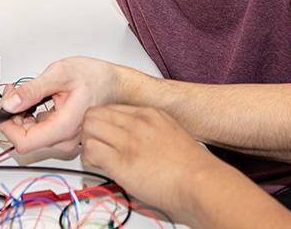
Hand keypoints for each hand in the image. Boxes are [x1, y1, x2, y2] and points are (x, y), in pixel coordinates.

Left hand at [0, 57, 122, 153]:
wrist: (115, 84)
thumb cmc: (96, 78)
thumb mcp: (60, 74)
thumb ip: (33, 90)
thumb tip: (10, 103)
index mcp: (64, 127)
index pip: (24, 143)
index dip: (8, 127)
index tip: (4, 109)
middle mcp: (65, 139)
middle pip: (26, 139)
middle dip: (13, 116)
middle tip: (14, 92)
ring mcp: (65, 139)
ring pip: (32, 134)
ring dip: (22, 114)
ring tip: (27, 92)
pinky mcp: (64, 135)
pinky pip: (41, 130)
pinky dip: (32, 115)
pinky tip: (39, 99)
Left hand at [81, 105, 230, 216]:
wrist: (202, 183)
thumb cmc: (192, 169)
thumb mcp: (172, 137)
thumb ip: (151, 135)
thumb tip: (135, 147)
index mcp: (151, 114)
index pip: (111, 108)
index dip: (103, 124)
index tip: (105, 138)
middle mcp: (137, 121)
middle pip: (95, 113)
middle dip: (90, 131)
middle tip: (97, 148)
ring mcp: (129, 138)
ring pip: (88, 128)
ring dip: (88, 145)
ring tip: (99, 160)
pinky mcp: (122, 160)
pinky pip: (90, 151)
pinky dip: (89, 160)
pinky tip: (101, 169)